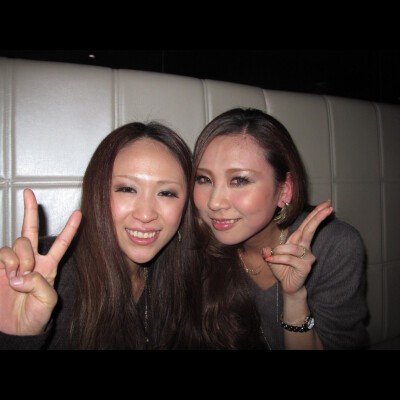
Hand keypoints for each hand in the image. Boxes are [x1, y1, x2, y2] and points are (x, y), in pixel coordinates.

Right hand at [0, 189, 80, 334]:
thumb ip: (41, 284)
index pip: (61, 243)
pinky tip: (9, 276)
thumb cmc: (34, 316)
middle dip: (30, 210)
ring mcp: (14, 261)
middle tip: (28, 193)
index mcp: (49, 266)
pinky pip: (3, 254)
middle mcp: (32, 259)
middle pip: (31, 230)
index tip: (79, 213)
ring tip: (19, 277)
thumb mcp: (48, 302)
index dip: (70, 229)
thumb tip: (24, 271)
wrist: (14, 328)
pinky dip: (7, 263)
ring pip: (19, 243)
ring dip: (21, 257)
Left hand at [262, 200, 332, 294]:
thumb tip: (266, 248)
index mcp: (299, 241)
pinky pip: (289, 258)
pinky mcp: (305, 266)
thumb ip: (272, 249)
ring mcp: (307, 257)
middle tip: (329, 207)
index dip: (316, 214)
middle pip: (310, 229)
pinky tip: (271, 260)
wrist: (288, 286)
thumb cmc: (282, 268)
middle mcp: (305, 247)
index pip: (307, 225)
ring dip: (278, 251)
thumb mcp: (274, 255)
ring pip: (292, 247)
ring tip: (270, 256)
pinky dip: (278, 259)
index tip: (326, 203)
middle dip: (318, 217)